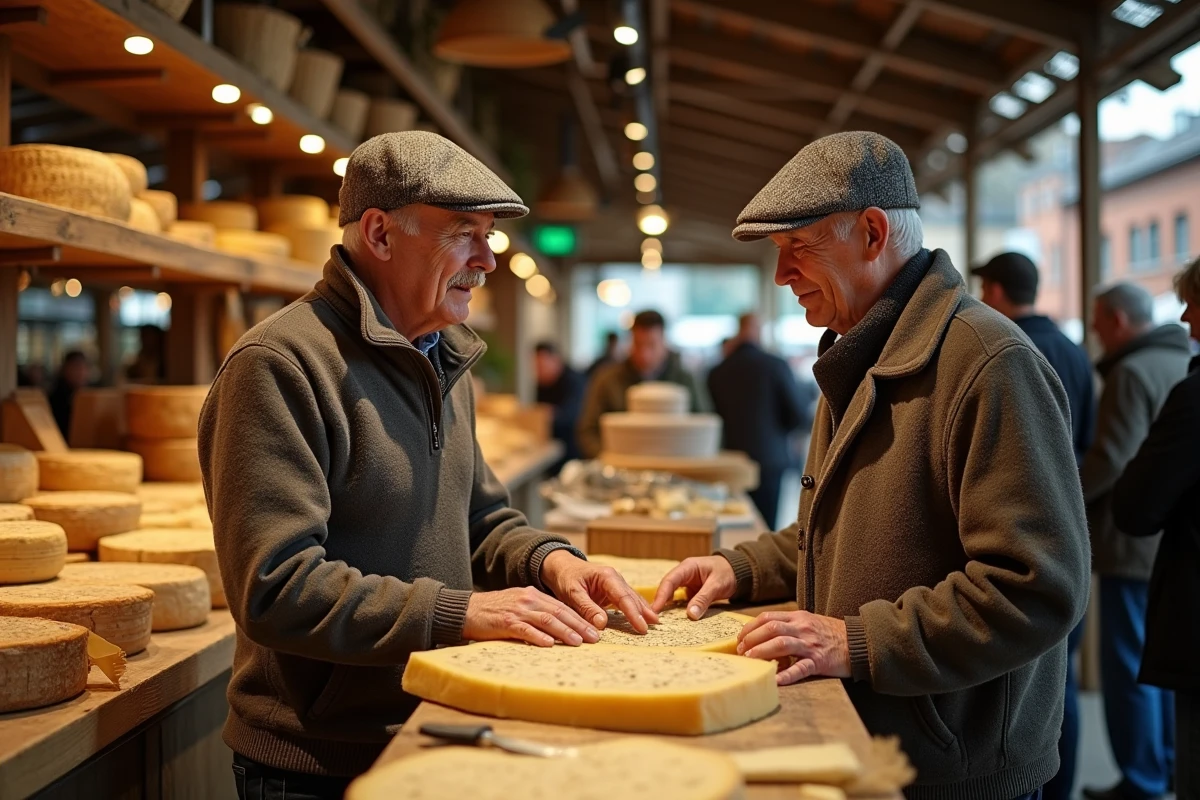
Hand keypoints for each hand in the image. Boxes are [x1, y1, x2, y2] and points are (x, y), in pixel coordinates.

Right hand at [462, 587, 598, 646]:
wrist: (466, 610)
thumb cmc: (493, 612)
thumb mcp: (518, 606)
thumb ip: (536, 614)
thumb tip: (558, 630)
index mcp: (533, 595)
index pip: (561, 607)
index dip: (579, 618)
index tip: (594, 630)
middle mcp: (528, 600)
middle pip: (559, 612)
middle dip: (578, 625)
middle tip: (594, 638)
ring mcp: (517, 610)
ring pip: (546, 620)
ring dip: (564, 631)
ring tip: (578, 642)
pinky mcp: (505, 621)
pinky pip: (525, 629)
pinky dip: (538, 637)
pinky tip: (550, 644)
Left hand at [540, 550, 657, 633]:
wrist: (561, 567)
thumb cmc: (566, 578)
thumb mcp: (572, 593)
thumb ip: (587, 608)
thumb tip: (602, 624)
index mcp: (606, 576)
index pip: (623, 597)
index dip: (633, 613)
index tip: (642, 626)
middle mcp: (614, 578)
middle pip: (631, 597)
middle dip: (643, 612)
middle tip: (654, 626)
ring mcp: (615, 583)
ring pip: (631, 598)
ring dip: (642, 610)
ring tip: (654, 622)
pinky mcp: (612, 590)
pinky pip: (626, 600)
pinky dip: (635, 608)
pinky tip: (643, 616)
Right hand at [652, 555, 737, 618]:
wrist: (739, 572)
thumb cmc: (728, 573)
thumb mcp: (717, 585)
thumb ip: (703, 598)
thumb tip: (690, 615)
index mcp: (687, 567)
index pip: (670, 580)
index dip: (661, 595)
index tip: (656, 609)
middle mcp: (683, 575)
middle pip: (667, 588)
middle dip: (659, 602)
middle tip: (652, 618)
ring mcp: (686, 584)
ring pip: (672, 595)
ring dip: (667, 607)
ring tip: (659, 621)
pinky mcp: (690, 593)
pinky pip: (680, 601)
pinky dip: (676, 610)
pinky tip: (673, 620)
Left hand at [736, 611, 850, 684]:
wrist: (859, 642)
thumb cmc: (831, 633)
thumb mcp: (809, 622)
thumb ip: (789, 626)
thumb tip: (763, 634)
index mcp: (798, 618)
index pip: (768, 618)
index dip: (750, 628)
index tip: (739, 638)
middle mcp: (802, 628)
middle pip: (771, 629)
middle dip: (751, 639)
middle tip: (740, 650)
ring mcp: (811, 645)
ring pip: (781, 644)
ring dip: (762, 651)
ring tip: (750, 659)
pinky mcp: (819, 661)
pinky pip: (801, 668)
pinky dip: (787, 674)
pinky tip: (775, 679)